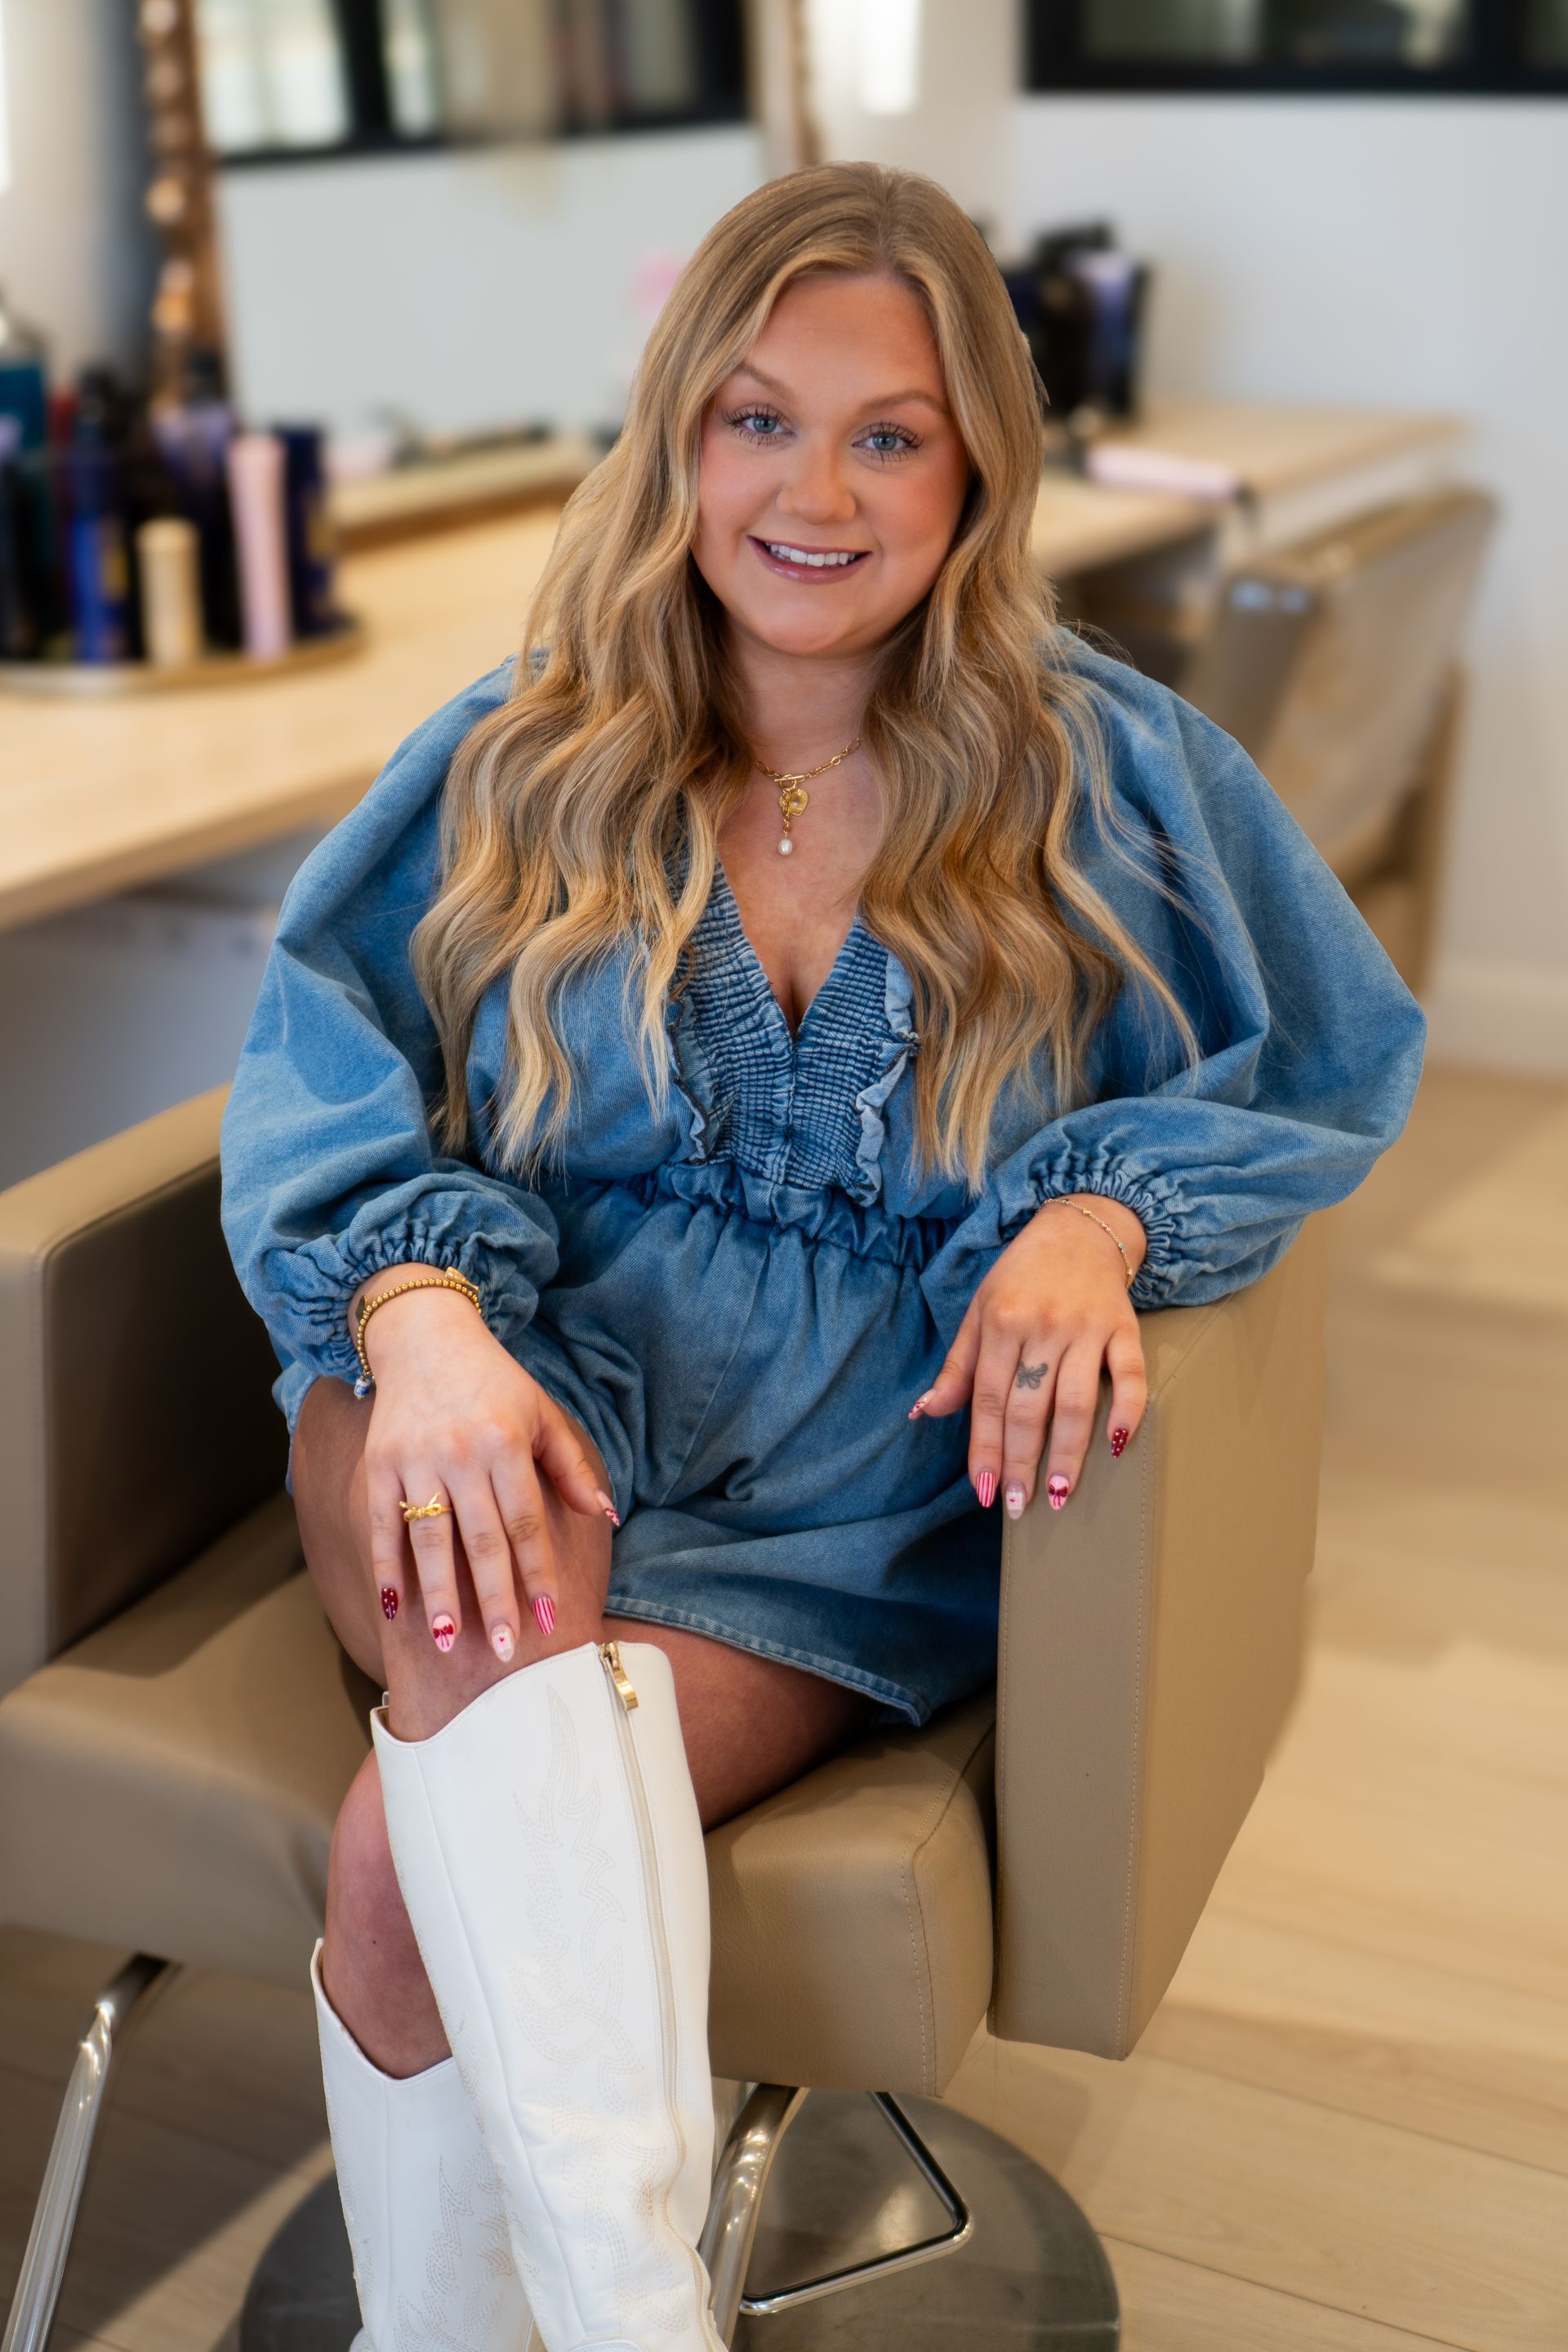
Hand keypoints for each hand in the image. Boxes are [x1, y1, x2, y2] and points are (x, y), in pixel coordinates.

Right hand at [356, 1278, 612, 1660]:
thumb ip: (571, 1465)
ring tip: (448, 1643)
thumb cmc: (494, 1383)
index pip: (526, 1522)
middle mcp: (460, 1454)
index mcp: (506, 1443)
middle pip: (480, 1539)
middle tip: (506, 1651)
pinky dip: (386, 1567)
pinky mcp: (378, 1463)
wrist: (424, 1336)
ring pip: (428, 1539)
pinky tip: (393, 1608)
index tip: (548, 1619)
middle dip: (495, 1598)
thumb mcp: (542, 1413)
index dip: (538, 1573)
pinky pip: (381, 1525)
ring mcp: (415, 1460)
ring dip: (438, 1595)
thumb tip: (605, 1516)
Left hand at [913, 1195, 1146, 1515]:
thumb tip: (924, 1412)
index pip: (989, 1400)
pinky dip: (1127, 1412)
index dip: (985, 1449)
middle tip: (1018, 1506)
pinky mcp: (1125, 1328)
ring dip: (1069, 1452)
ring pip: (1076, 1401)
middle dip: (1021, 1462)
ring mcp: (1087, 1329)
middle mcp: (1043, 1327)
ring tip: (1061, 1493)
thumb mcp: (979, 1312)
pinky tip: (1116, 1446)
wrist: (1080, 1229)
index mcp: (1002, 1323)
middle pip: (1029, 1408)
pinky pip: (1131, 1376)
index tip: (983, 1491)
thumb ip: (958, 1367)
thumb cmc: (1022, 1277)